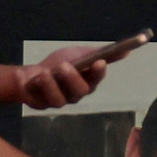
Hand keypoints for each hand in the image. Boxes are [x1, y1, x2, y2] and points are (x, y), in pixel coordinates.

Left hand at [14, 36, 147, 115]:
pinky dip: (37, 88)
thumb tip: (127, 50)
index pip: (96, 79)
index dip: (98, 72)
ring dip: (52, 84)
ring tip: (45, 73)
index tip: (99, 61)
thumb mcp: (78, 55)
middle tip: (65, 65)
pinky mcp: (41, 105)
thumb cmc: (57, 65)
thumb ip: (99, 53)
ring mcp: (57, 102)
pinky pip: (40, 100)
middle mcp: (74, 95)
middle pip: (80, 91)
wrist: (30, 75)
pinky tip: (35, 78)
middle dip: (73, 78)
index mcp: (86, 83)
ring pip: (59, 99)